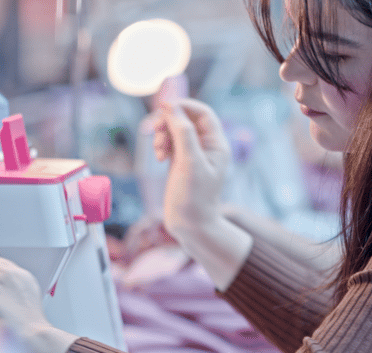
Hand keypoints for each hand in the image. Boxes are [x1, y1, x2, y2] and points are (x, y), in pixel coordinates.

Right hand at [153, 99, 230, 242]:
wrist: (190, 227)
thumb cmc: (194, 197)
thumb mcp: (189, 162)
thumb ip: (182, 132)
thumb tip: (170, 106)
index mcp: (216, 145)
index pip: (202, 112)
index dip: (183, 106)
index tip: (163, 108)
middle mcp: (206, 147)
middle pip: (186, 119)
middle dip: (168, 122)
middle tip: (155, 131)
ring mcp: (193, 155)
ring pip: (174, 130)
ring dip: (162, 134)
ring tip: (158, 152)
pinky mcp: (180, 163)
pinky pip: (169, 143)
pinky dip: (161, 145)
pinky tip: (159, 158)